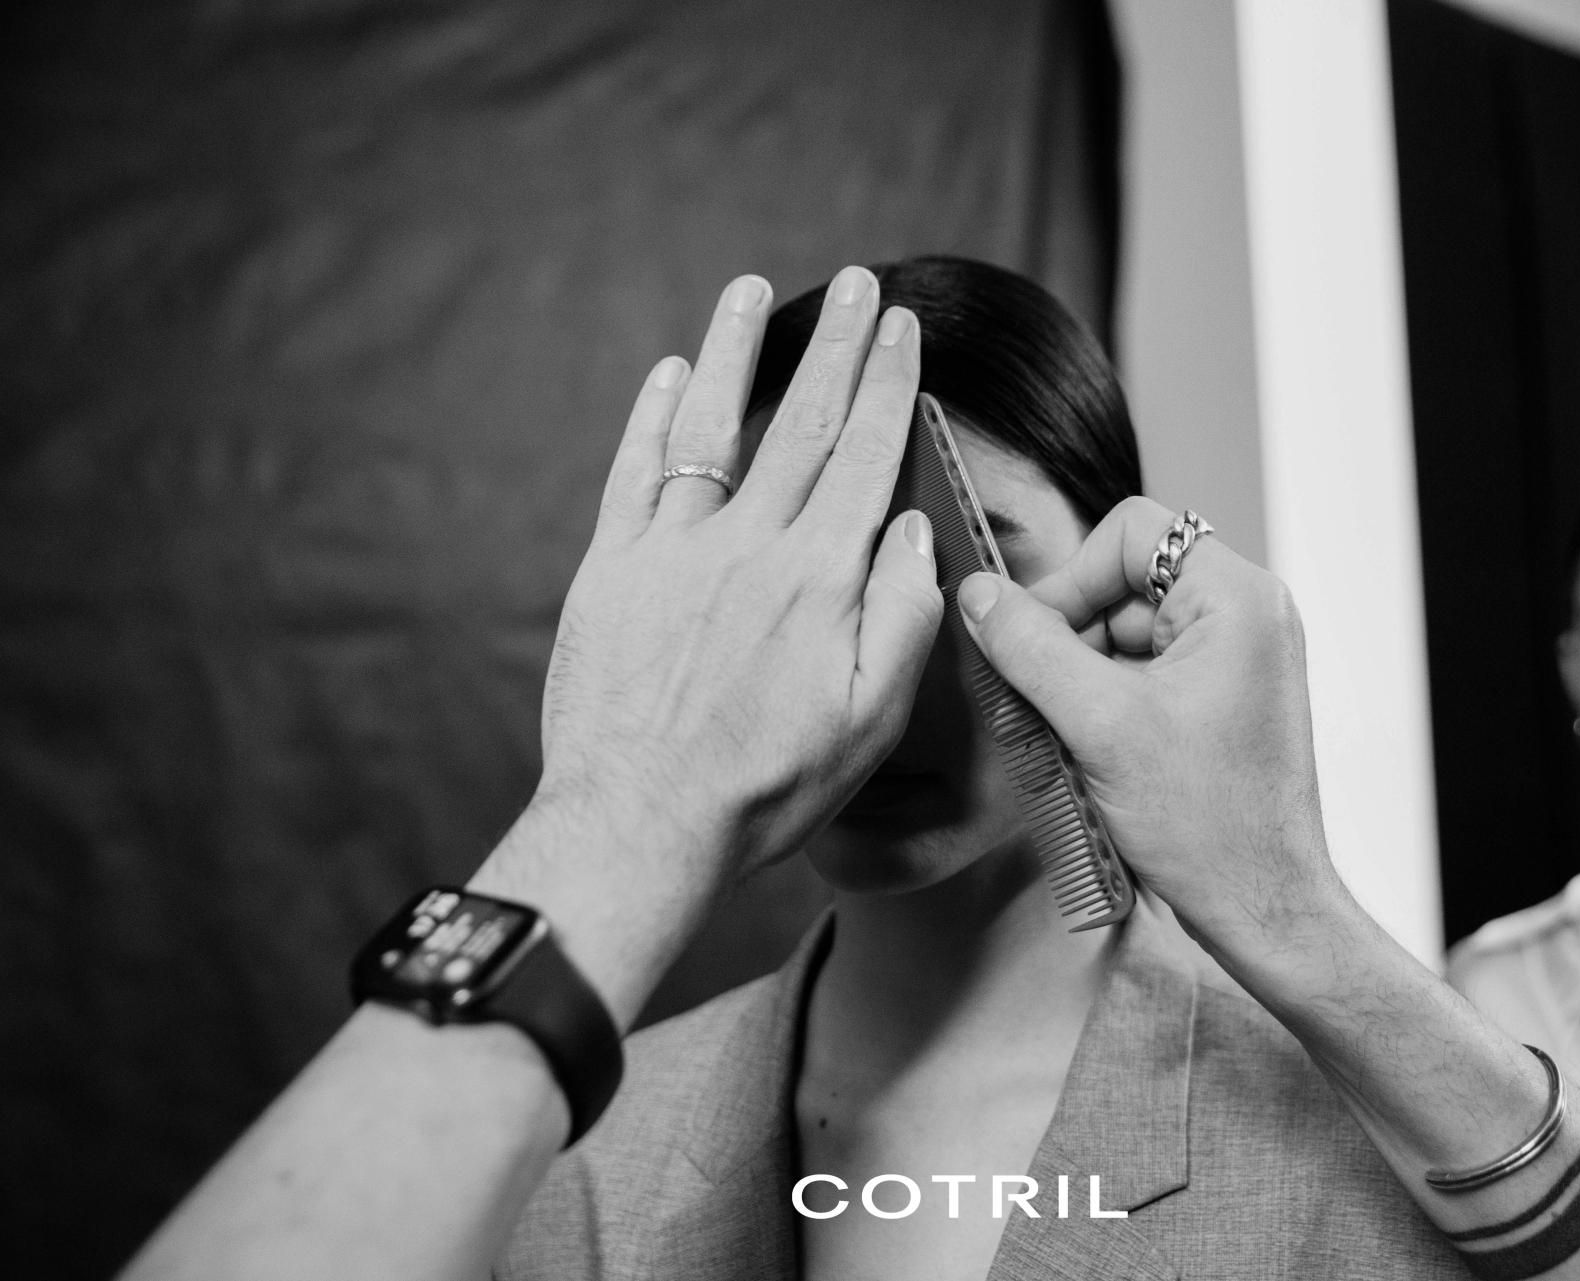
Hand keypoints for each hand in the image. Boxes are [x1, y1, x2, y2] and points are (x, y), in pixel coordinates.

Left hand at [478, 267, 943, 1019]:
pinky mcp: (611, 571)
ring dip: (736, 351)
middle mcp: (748, 545)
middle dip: (835, 345)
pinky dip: (652, 417)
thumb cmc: (767, 786)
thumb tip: (909, 528)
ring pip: (711, 426)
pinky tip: (671, 374)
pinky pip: (635, 473)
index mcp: (819, 577)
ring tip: (752, 289)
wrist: (641, 825)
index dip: (887, 382)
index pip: (864, 454)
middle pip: (800, 422)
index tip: (902, 326)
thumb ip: (904, 615)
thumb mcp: (871, 719)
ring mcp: (672, 550)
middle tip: (857, 281)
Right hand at [956, 496, 1347, 957]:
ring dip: (1083, 677)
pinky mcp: (1223, 701)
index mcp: (1238, 599)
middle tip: (1041, 698)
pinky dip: (1105, 704)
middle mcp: (1247, 617)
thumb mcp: (1099, 726)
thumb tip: (978, 596)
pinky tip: (1092, 754)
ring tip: (1071, 738)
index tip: (1033, 637)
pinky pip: (1145, 673)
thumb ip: (1031, 649)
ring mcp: (1238, 660)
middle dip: (1073, 636)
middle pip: (1126, 581)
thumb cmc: (1210, 826)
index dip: (1071, 578)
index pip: (1132, 533)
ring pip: (1127, 632)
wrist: (1262, 909)